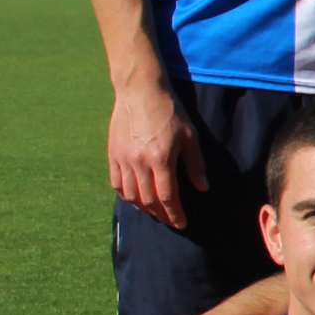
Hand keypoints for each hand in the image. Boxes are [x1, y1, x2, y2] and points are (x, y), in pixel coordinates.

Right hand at [107, 73, 206, 230]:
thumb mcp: (190, 135)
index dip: (175, 214)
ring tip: (155, 212)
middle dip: (161, 215)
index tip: (182, 223)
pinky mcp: (111, 154)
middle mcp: (138, 162)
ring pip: (130, 195)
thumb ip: (195, 164)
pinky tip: (135, 198)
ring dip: (143, 208)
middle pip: (148, 200)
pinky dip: (126, 195)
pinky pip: (116, 183)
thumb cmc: (169, 111)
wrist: (139, 91)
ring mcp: (122, 159)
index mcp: (160, 159)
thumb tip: (203, 188)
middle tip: (170, 221)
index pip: (167, 197)